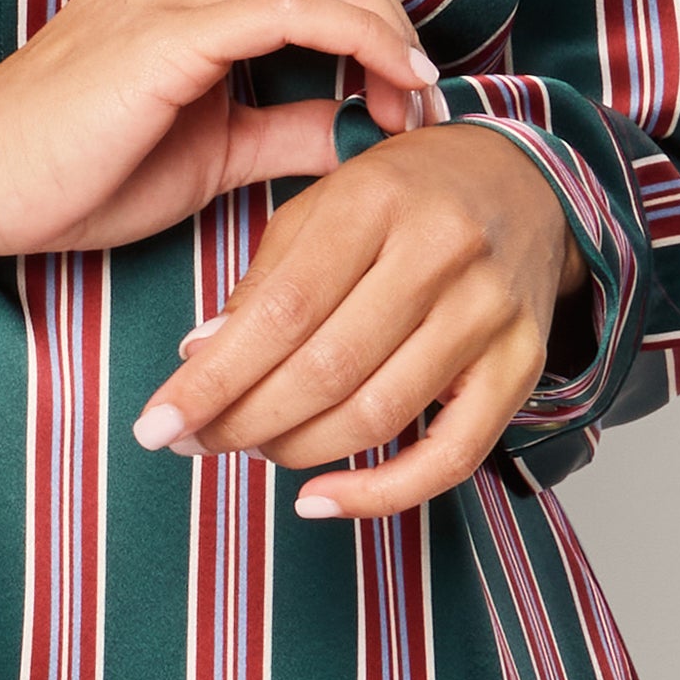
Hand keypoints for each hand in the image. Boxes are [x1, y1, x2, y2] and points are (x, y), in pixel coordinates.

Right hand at [0, 0, 439, 258]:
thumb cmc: (73, 170)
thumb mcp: (207, 149)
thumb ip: (281, 129)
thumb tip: (359, 131)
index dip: (377, 17)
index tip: (408, 97)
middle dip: (395, 16)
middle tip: (417, 101)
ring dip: (388, 29)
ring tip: (410, 105)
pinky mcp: (166, 31)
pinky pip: (292, 10)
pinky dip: (360, 41)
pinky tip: (387, 93)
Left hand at [128, 122, 590, 516]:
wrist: (522, 180)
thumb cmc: (404, 192)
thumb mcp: (325, 201)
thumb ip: (265, 277)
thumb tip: (203, 354)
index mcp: (374, 199)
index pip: (281, 308)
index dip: (214, 376)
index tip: (157, 421)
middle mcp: (438, 252)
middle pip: (326, 368)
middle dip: (244, 421)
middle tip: (193, 443)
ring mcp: (487, 313)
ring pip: (378, 414)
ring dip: (297, 451)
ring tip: (250, 450)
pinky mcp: (521, 366)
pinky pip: (451, 456)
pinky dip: (381, 494)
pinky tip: (320, 499)